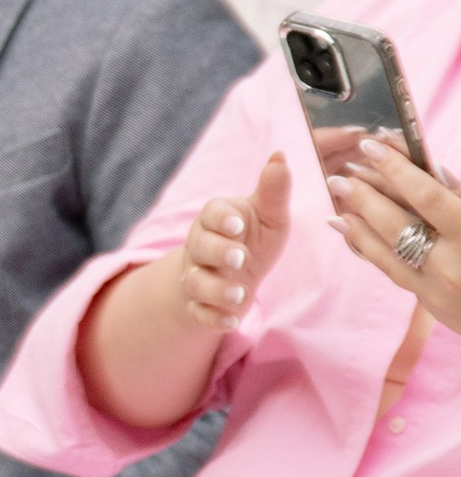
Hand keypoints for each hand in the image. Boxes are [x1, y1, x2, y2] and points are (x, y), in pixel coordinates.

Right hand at [177, 149, 293, 338]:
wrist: (230, 277)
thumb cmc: (250, 239)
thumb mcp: (267, 216)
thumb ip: (273, 190)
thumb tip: (280, 155)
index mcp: (216, 220)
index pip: (210, 214)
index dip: (221, 219)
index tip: (238, 225)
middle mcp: (200, 247)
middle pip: (198, 247)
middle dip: (218, 252)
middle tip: (240, 257)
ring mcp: (197, 277)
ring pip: (196, 282)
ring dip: (216, 288)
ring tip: (240, 294)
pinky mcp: (200, 306)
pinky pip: (199, 313)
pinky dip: (214, 319)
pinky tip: (233, 321)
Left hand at [329, 132, 460, 336]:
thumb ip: (459, 194)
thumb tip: (428, 170)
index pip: (428, 196)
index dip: (396, 169)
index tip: (372, 146)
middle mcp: (453, 262)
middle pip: (397, 224)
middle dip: (365, 196)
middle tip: (341, 175)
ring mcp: (438, 286)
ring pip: (386, 250)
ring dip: (358, 221)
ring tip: (338, 197)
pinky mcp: (429, 301)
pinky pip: (390, 269)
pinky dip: (366, 246)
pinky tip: (348, 228)